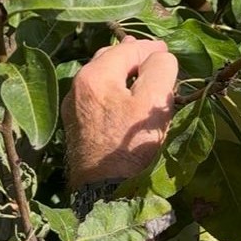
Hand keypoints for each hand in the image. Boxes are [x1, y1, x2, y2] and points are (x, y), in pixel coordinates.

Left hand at [61, 38, 177, 188]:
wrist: (105, 193)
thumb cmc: (132, 146)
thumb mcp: (154, 102)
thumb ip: (159, 70)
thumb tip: (159, 57)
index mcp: (94, 76)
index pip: (127, 49)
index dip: (151, 48)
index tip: (168, 52)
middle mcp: (77, 87)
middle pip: (109, 59)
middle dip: (133, 56)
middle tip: (154, 58)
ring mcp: (73, 108)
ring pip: (101, 78)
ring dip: (122, 73)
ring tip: (141, 74)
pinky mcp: (76, 127)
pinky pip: (97, 97)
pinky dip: (114, 90)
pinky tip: (125, 99)